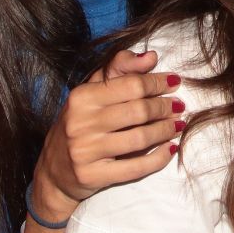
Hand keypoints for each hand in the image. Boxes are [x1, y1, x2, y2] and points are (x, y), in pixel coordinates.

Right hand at [33, 50, 182, 212]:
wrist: (54, 171)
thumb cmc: (79, 125)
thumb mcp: (92, 93)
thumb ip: (120, 69)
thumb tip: (152, 56)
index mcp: (81, 97)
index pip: (131, 85)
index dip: (158, 83)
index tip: (174, 82)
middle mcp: (80, 123)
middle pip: (139, 111)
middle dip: (165, 108)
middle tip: (179, 107)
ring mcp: (85, 151)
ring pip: (140, 138)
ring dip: (166, 131)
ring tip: (177, 125)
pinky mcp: (92, 176)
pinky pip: (136, 168)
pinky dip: (158, 158)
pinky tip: (170, 149)